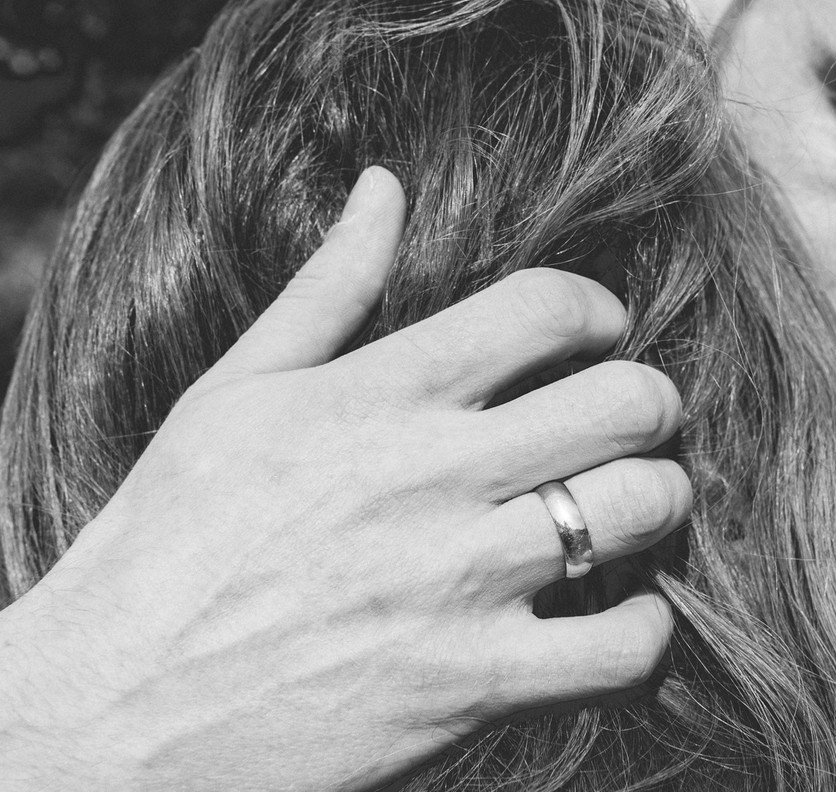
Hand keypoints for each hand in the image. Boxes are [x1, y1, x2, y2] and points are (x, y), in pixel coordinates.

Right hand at [0, 167, 687, 789]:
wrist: (113, 711)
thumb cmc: (169, 541)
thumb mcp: (234, 394)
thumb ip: (329, 287)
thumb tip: (385, 186)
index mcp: (379, 394)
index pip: (548, 308)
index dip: (601, 312)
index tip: (599, 338)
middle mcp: (433, 476)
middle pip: (626, 402)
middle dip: (653, 404)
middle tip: (633, 425)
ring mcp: (460, 583)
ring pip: (640, 508)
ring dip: (660, 503)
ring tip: (629, 512)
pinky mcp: (474, 685)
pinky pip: (625, 648)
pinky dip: (646, 629)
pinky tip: (616, 615)